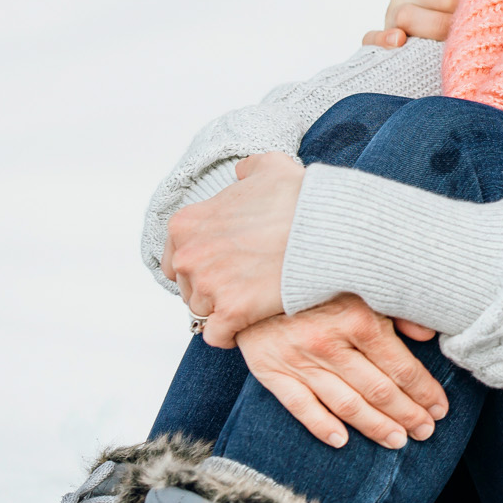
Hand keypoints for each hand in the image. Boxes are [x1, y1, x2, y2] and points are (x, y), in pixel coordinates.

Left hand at [163, 152, 303, 347]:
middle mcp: (188, 256)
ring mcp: (208, 286)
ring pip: (203, 311)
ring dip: (223, 309)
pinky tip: (249, 323)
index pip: (176, 258)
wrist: (327, 227)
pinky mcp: (230, 312)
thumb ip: (246, 170)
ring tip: (252, 300)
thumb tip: (241, 174)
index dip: (204, 263)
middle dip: (212, 287)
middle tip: (244, 281)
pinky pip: (217, 336)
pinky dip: (230, 334)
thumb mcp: (269, 166)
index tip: (227, 264)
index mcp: (187, 224)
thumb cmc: (300, 198)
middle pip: (188, 287)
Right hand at [237, 296, 447, 449]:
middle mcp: (330, 344)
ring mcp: (300, 361)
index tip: (440, 408)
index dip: (424, 391)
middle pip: (378, 390)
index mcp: (358, 319)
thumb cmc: (316, 282)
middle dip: (407, 414)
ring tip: (398, 441)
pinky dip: (322, 427)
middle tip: (426, 431)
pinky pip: (301, 407)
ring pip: (346, 404)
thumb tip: (428, 335)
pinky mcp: (273, 372)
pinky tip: (342, 441)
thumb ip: (396, 310)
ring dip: (375, 427)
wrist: (253, 281)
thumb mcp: (360, 285)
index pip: (400, 366)